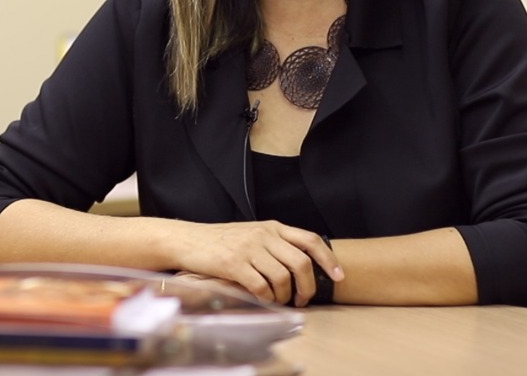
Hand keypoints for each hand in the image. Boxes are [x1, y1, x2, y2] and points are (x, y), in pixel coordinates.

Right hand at [169, 220, 342, 305]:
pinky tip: (262, 298)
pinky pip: (260, 286)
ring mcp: (248, 248)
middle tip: (302, 299)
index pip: (310, 240)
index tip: (338, 276)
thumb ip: (275, 243)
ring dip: (284, 295)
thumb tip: (302, 265)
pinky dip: (265, 297)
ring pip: (282, 277)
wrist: (187, 239)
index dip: (328, 259)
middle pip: (301, 262)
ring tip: (278, 300)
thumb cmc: (220, 241)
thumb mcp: (252, 233)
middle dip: (307, 287)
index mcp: (272, 227)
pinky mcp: (233, 263)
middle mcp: (263, 234)